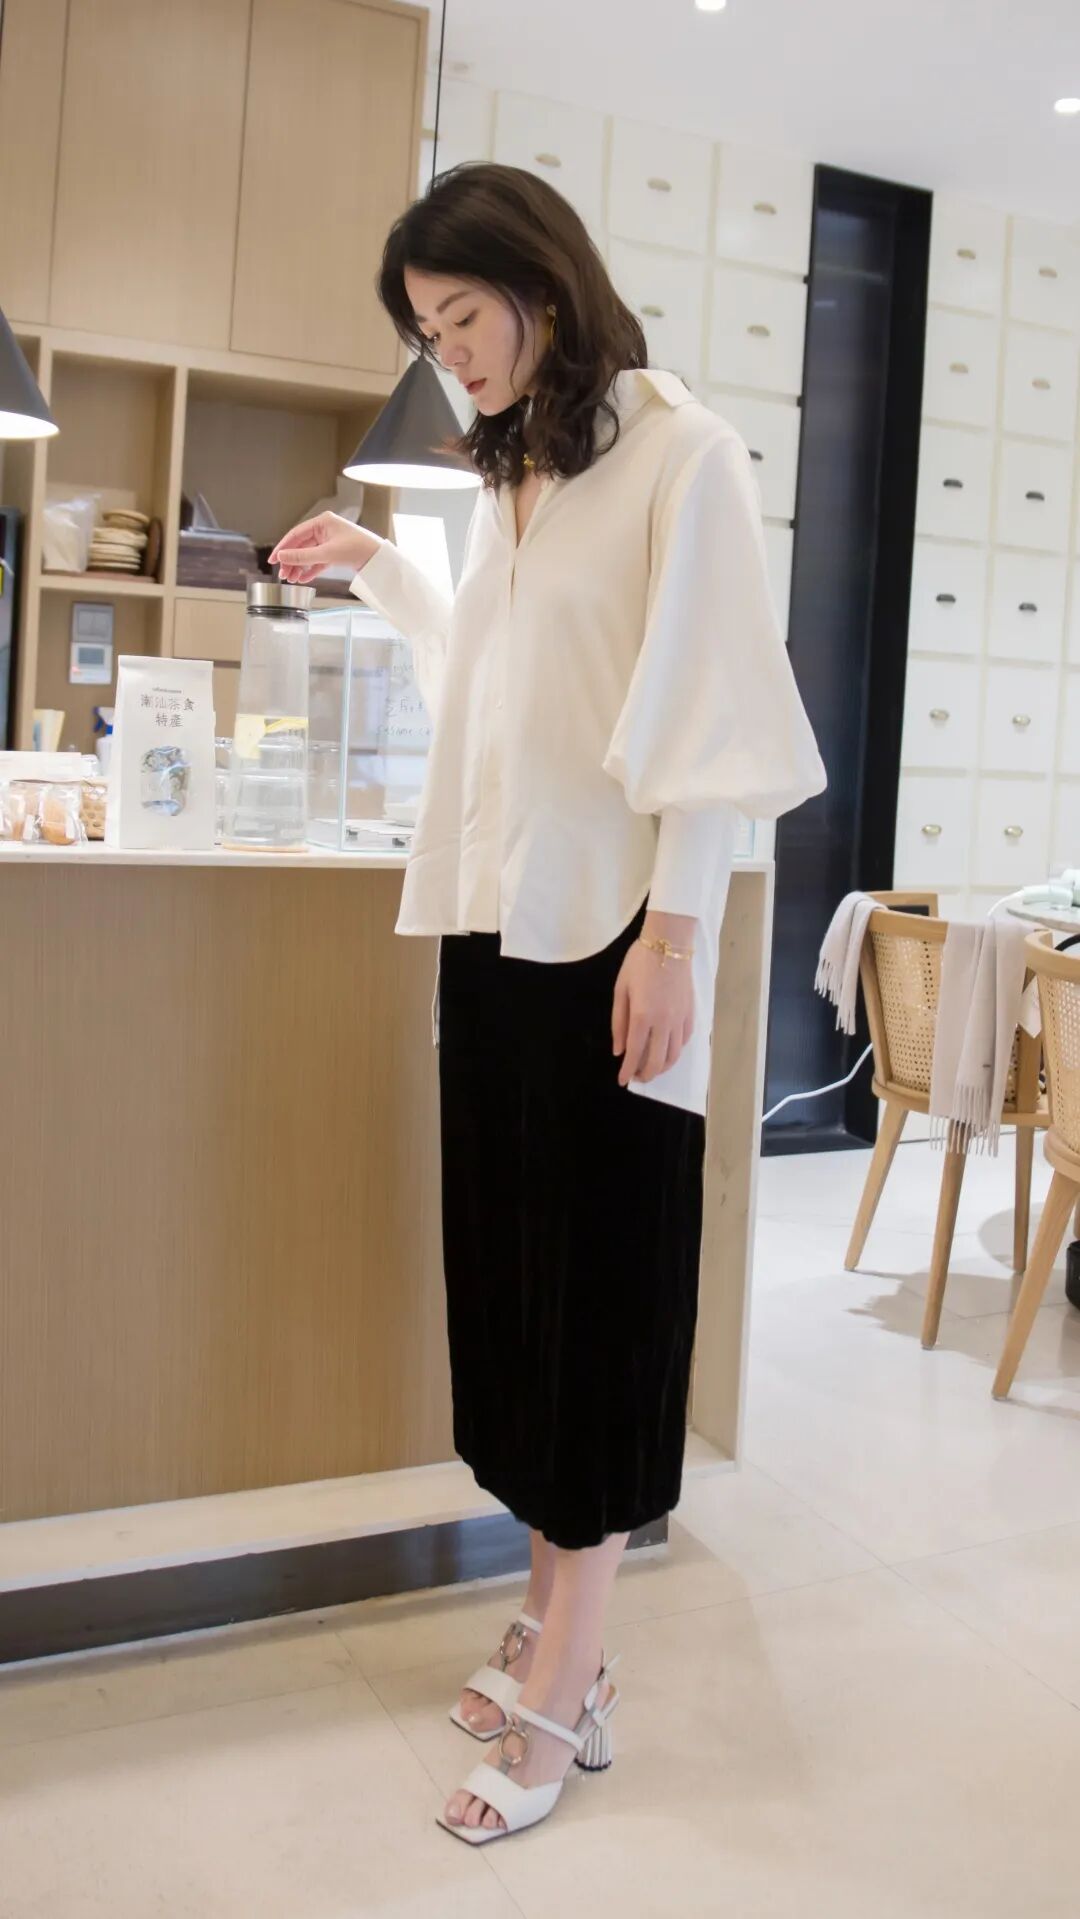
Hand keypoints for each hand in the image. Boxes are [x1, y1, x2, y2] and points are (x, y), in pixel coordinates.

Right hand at [268, 511, 380, 583]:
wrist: (379, 559)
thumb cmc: (358, 548)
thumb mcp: (327, 553)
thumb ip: (303, 556)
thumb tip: (282, 556)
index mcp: (323, 522)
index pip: (296, 534)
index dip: (283, 547)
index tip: (273, 560)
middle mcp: (325, 530)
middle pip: (301, 546)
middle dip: (291, 561)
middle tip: (282, 575)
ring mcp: (330, 542)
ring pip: (309, 555)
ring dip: (299, 567)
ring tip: (291, 580)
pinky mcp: (335, 554)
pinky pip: (318, 562)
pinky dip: (310, 570)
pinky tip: (302, 579)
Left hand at [612, 913, 696, 1087]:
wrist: (669, 944)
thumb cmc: (639, 963)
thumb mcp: (621, 990)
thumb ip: (618, 1022)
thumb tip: (619, 1050)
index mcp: (642, 1016)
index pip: (635, 1052)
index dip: (628, 1070)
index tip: (623, 1081)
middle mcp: (663, 1022)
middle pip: (658, 1060)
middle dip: (647, 1074)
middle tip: (638, 1078)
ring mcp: (680, 1018)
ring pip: (674, 1054)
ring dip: (663, 1067)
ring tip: (653, 1069)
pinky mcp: (691, 1013)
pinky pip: (684, 1040)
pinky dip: (676, 1051)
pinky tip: (668, 1050)